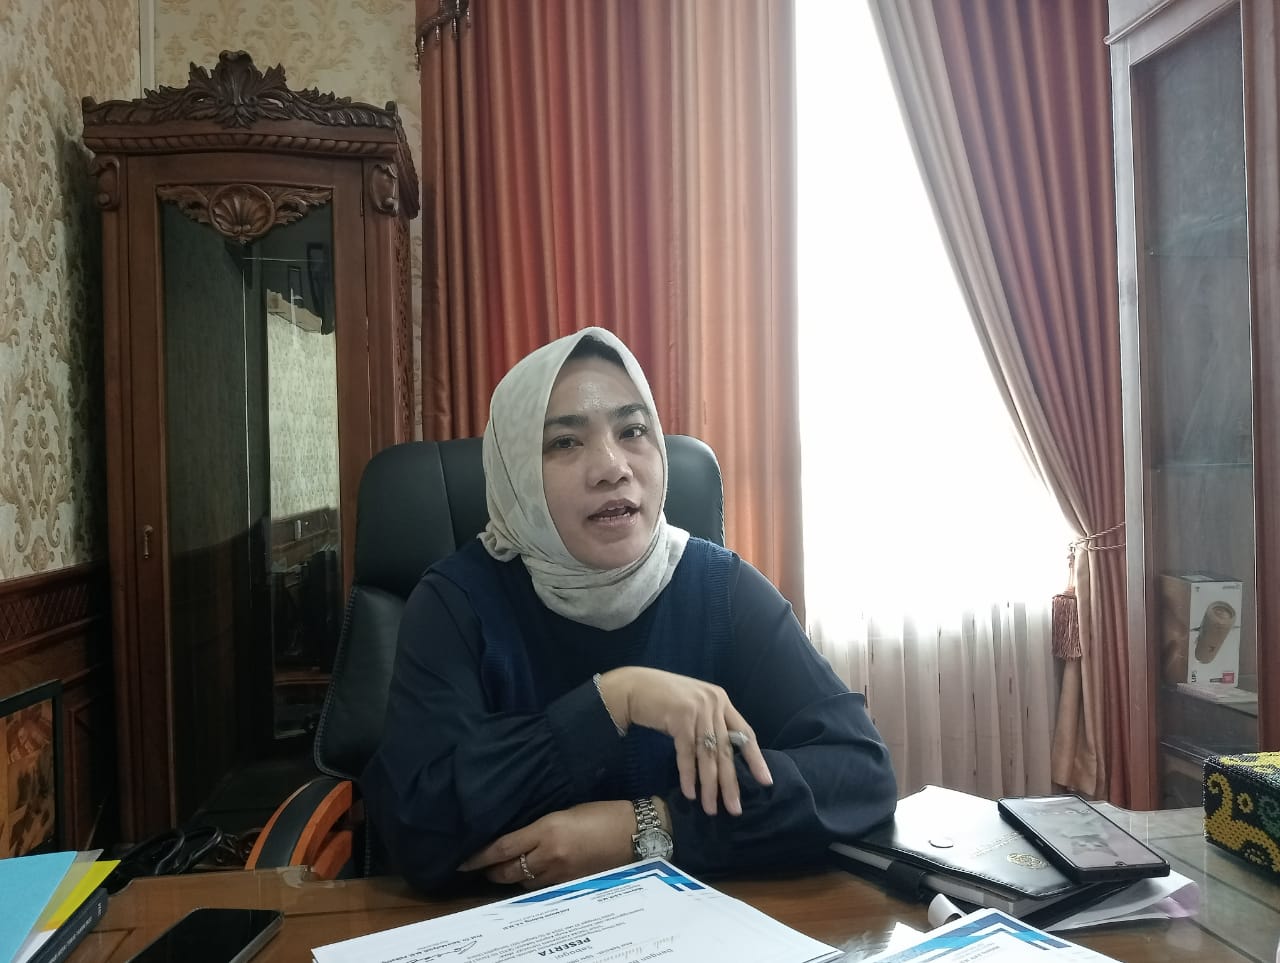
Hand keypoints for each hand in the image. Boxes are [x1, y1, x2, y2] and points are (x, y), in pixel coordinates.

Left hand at [458, 800, 633, 888]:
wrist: (636, 833)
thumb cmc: (603, 813)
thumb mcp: (566, 810)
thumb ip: (541, 826)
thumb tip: (521, 837)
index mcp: (547, 829)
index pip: (503, 847)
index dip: (480, 857)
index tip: (463, 862)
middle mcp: (550, 854)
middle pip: (509, 870)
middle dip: (492, 871)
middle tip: (482, 869)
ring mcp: (561, 873)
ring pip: (524, 883)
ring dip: (513, 879)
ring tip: (506, 872)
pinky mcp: (572, 885)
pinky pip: (544, 889)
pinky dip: (534, 884)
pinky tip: (533, 879)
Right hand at [598, 667, 772, 815]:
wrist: (633, 687)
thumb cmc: (662, 700)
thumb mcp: (694, 708)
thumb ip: (709, 724)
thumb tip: (723, 759)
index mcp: (721, 700)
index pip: (745, 733)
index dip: (755, 759)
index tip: (766, 781)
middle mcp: (713, 703)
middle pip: (726, 750)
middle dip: (730, 783)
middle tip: (735, 809)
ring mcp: (698, 709)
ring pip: (708, 756)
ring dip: (709, 786)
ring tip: (711, 808)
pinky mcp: (680, 716)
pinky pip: (687, 753)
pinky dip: (688, 775)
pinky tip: (690, 793)